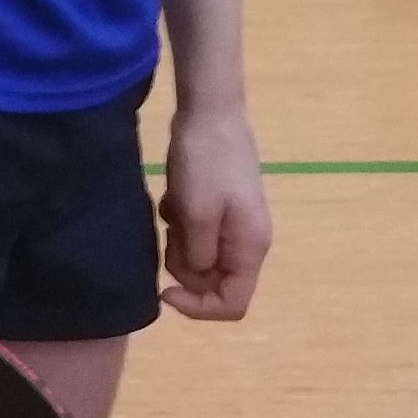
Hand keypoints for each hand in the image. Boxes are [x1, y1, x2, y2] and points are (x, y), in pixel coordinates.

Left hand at [158, 108, 272, 322]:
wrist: (210, 110)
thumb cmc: (205, 163)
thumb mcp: (197, 214)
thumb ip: (199, 256)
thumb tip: (199, 276)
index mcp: (251, 247)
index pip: (234, 304)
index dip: (199, 307)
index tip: (166, 289)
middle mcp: (248, 241)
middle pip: (215, 282)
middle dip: (186, 268)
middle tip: (172, 233)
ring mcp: (234, 224)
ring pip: (202, 258)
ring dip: (180, 243)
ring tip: (174, 210)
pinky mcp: (219, 208)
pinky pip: (196, 234)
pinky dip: (181, 224)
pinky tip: (175, 198)